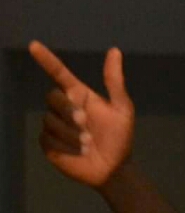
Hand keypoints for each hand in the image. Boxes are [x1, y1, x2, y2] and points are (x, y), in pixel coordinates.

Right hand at [28, 41, 134, 187]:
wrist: (113, 167)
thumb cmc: (119, 136)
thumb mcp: (122, 107)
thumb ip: (114, 81)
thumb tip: (114, 50)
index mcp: (81, 95)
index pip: (59, 73)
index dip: (46, 60)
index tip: (34, 45)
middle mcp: (64, 107)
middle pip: (52, 96)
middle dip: (69, 110)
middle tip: (87, 124)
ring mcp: (54, 125)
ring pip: (50, 120)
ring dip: (71, 133)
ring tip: (88, 142)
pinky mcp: (48, 144)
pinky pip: (47, 138)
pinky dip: (65, 145)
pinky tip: (78, 152)